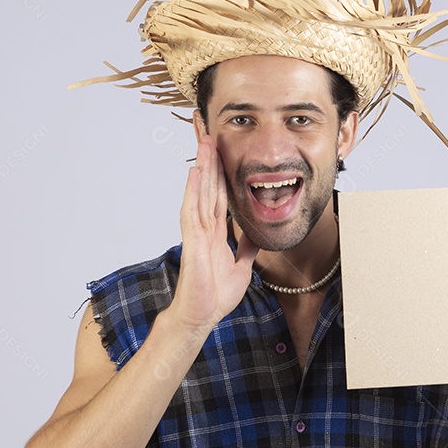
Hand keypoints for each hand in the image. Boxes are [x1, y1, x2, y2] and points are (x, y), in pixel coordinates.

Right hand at [168, 135, 258, 332]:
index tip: (222, 150)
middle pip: (209, 186)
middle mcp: (205, 226)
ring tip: (204, 141)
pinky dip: (194, 191)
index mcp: (216, 231)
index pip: (220, 194)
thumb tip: (255, 235)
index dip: (221, 172)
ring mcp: (197, 231)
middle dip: (210, 159)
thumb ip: (246, 248)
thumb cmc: (215, 294)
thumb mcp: (241, 266)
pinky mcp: (192, 240)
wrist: (202, 314)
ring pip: (201, 191)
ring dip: (203, 166)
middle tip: (210, 132)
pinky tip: (196, 172)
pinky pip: (192, 210)